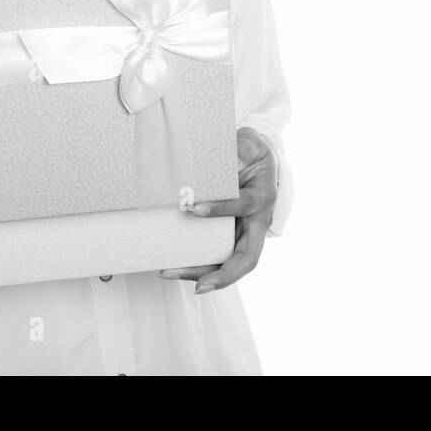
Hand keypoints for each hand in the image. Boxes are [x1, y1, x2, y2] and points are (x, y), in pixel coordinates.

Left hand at [159, 127, 277, 294]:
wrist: (255, 160)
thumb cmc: (251, 152)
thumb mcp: (249, 145)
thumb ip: (240, 150)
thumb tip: (226, 160)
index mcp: (262, 197)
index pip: (246, 205)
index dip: (223, 209)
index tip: (195, 209)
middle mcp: (256, 222)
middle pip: (244, 257)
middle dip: (222, 274)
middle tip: (199, 285)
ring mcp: (243, 233)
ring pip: (227, 263)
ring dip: (200, 273)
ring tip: (168, 272)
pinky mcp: (229, 237)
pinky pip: (214, 256)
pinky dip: (195, 265)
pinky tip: (171, 265)